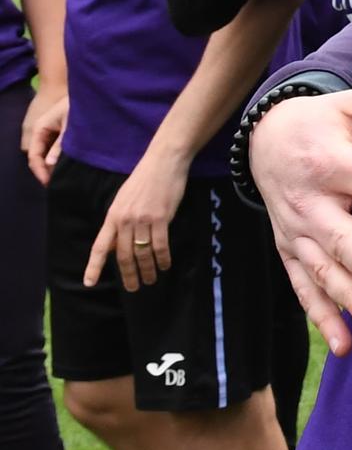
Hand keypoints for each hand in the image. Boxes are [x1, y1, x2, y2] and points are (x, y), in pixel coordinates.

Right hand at [21, 81, 66, 185]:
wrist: (83, 88)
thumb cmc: (74, 104)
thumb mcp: (69, 125)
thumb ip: (61, 144)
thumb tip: (50, 164)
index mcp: (39, 129)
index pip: (34, 156)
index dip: (40, 171)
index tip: (49, 182)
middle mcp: (41, 131)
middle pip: (39, 156)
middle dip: (46, 170)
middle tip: (58, 182)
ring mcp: (49, 130)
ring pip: (46, 152)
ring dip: (53, 164)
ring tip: (64, 175)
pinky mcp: (58, 129)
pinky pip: (54, 147)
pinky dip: (58, 156)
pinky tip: (68, 163)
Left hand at [85, 143, 189, 289]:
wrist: (164, 161)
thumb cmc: (145, 179)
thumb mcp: (124, 200)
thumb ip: (119, 222)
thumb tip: (114, 245)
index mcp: (112, 216)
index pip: (100, 246)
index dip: (94, 266)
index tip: (89, 283)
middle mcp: (124, 220)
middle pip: (123, 255)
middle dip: (128, 274)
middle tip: (134, 288)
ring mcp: (142, 219)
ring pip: (142, 252)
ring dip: (147, 269)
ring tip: (151, 280)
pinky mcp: (161, 217)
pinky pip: (160, 245)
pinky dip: (162, 258)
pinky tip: (165, 265)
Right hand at [250, 87, 351, 355]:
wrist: (264, 140)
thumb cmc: (322, 122)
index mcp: (331, 163)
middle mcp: (310, 202)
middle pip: (343, 237)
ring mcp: (296, 232)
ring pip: (322, 269)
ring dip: (347, 298)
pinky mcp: (288, 251)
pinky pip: (303, 287)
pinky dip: (321, 316)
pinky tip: (344, 344)